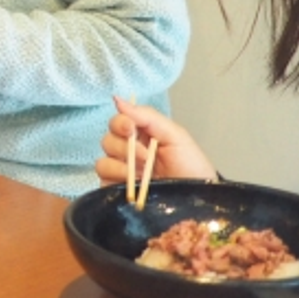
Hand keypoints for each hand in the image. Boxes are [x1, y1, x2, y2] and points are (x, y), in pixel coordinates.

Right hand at [95, 97, 218, 184]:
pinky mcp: (116, 191)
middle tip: (146, 157)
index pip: (117, 122)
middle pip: (106, 140)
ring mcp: (121, 173)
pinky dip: (116, 179)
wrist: (196, 198)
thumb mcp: (175, 135)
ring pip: (102, 162)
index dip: (120, 123)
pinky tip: (133, 184)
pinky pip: (103, 181)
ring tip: (142, 174)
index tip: (131, 129)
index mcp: (141, 136)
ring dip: (121, 165)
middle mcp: (127, 153)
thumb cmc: (191, 166)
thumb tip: (117, 99)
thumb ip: (147, 116)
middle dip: (124, 147)